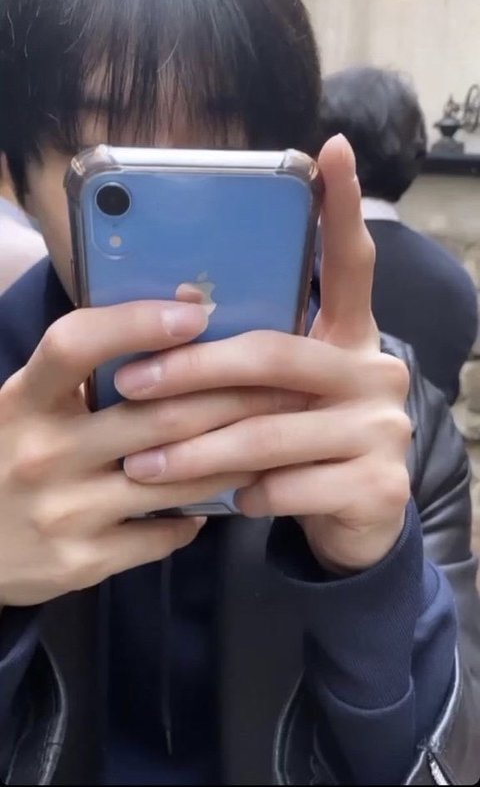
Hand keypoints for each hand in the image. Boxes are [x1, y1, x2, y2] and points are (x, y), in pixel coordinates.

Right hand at [0, 299, 290, 605]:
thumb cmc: (9, 458)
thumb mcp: (29, 406)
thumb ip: (88, 369)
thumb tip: (183, 308)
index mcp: (23, 402)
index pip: (75, 345)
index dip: (136, 322)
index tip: (196, 311)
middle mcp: (42, 454)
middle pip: (157, 417)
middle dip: (234, 397)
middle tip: (287, 384)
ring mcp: (64, 513)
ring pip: (176, 477)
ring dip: (236, 455)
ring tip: (276, 436)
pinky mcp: (83, 563)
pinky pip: (164, 532)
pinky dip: (199, 511)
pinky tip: (222, 495)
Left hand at [116, 136, 411, 572]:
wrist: (356, 519)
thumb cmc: (303, 442)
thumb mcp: (284, 395)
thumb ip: (254, 362)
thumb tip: (172, 323)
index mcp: (352, 338)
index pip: (351, 265)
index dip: (343, 208)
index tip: (330, 150)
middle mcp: (376, 372)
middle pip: (273, 355)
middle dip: (193, 372)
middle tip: (129, 384)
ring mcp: (383, 430)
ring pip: (270, 432)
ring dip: (197, 451)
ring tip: (143, 464)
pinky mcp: (380, 486)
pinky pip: (290, 486)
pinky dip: (248, 495)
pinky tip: (231, 501)